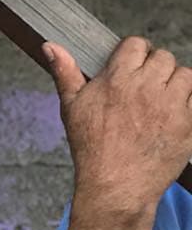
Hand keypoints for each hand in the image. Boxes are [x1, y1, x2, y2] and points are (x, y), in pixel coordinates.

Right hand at [45, 37, 191, 215]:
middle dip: (156, 66)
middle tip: (147, 83)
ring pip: (186, 76)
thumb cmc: (91, 147)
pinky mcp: (188, 126)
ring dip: (176, 82)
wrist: (116, 185)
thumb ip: (64, 71)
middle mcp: (147, 88)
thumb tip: (51, 47)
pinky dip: (188, 103)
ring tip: (163, 97)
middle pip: (164, 57)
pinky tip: (173, 114)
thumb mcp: (71, 106)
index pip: (137, 45)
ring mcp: (171, 107)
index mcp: (118, 80)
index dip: (134, 52)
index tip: (132, 62)